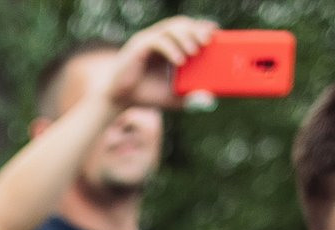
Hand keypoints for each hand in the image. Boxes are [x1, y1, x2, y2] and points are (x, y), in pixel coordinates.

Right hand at [97, 17, 219, 112]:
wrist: (119, 100)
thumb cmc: (146, 95)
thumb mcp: (173, 98)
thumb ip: (190, 98)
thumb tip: (210, 99)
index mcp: (169, 45)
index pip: (187, 29)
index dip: (200, 27)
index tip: (215, 32)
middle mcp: (158, 39)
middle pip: (181, 24)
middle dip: (196, 29)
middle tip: (208, 40)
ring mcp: (148, 41)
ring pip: (170, 28)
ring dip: (185, 36)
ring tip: (194, 52)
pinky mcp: (138, 47)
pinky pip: (157, 41)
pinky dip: (170, 49)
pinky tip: (179, 60)